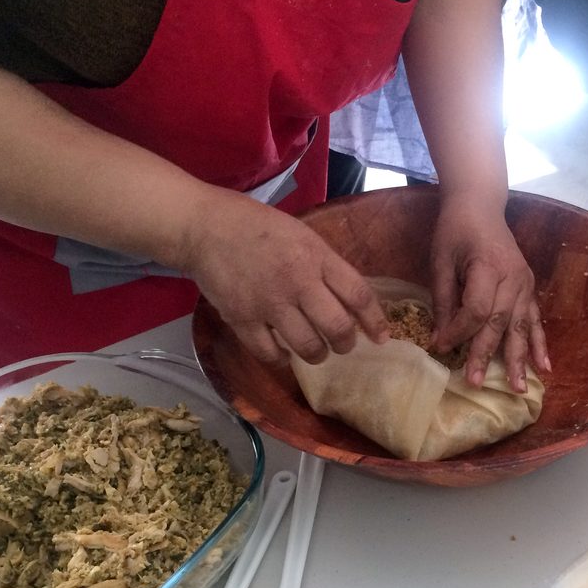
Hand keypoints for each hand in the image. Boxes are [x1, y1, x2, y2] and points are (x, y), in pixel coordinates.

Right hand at [176, 187, 387, 365]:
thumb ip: (327, 266)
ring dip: (318, 354)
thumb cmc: (258, 228)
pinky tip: (284, 354)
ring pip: (308, 347)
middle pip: (337, 327)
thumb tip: (353, 301)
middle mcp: (297, 282)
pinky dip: (281, 359)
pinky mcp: (242, 319)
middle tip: (343, 344)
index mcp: (316, 257)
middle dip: (346, 343)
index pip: (358, 295)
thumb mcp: (303, 236)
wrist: (205, 227)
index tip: (381, 338)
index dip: (374, 321)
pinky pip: (270, 354)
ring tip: (316, 351)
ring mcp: (269, 303)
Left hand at [428, 191, 549, 391]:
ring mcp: (525, 284)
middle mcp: (512, 278)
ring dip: (520, 359)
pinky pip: (536, 320)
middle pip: (499, 323)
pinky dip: (540, 344)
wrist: (481, 205)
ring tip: (518, 388)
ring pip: (521, 327)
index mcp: (487, 267)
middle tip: (475, 382)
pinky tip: (544, 367)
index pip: (476, 310)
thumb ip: (443, 299)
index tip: (440, 347)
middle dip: (486, 355)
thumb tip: (440, 338)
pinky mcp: (530, 288)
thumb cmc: (455, 231)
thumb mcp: (440, 260)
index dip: (458, 332)